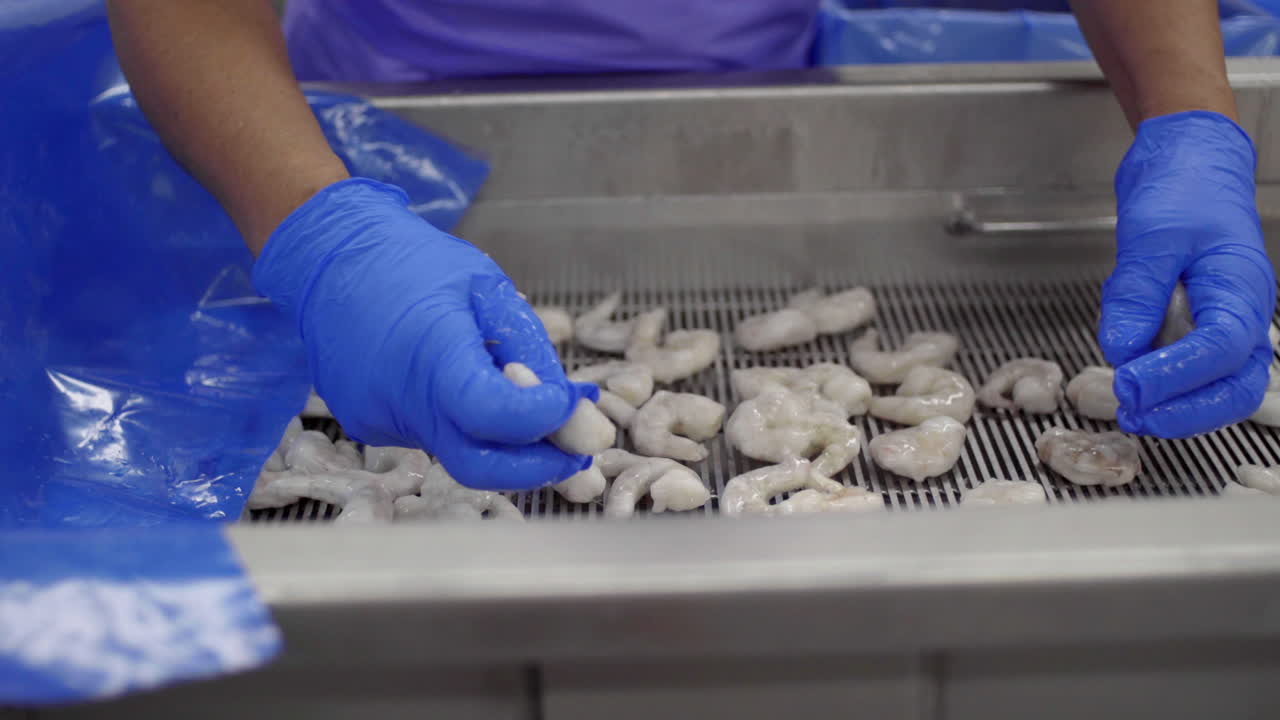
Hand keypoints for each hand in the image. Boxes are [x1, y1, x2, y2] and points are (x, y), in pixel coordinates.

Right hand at [253, 178, 592, 488]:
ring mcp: (375, 418)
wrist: (329, 257)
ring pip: (455, 451)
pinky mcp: (365, 425)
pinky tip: (456, 382)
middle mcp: (397, 397)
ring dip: (497, 439)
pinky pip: (428, 437)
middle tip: (575, 453)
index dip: (543, 421)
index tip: (571, 405)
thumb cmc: (416, 262)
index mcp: (431, 350)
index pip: (493, 416)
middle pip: (477, 467)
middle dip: (536, 468)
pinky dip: (459, 424)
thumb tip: (571, 408)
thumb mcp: (488, 288)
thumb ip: (529, 351)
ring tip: (516, 397)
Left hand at [1101, 111, 1275, 437]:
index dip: (1176, 376)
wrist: (1189, 163)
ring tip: (1129, 407)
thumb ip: (1136, 294)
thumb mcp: (1151, 235)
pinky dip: (1163, 380)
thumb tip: (1120, 349)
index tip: (1130, 387)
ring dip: (1176, 406)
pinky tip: (1129, 370)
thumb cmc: (1183, 189)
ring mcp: (1222, 323)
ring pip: (1217, 387)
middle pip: (1235, 387)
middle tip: (1134, 416)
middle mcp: (1241, 313)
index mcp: (1242, 288)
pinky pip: (1188, 367)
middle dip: (1186, 412)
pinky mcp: (1197, 325)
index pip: (1221, 350)